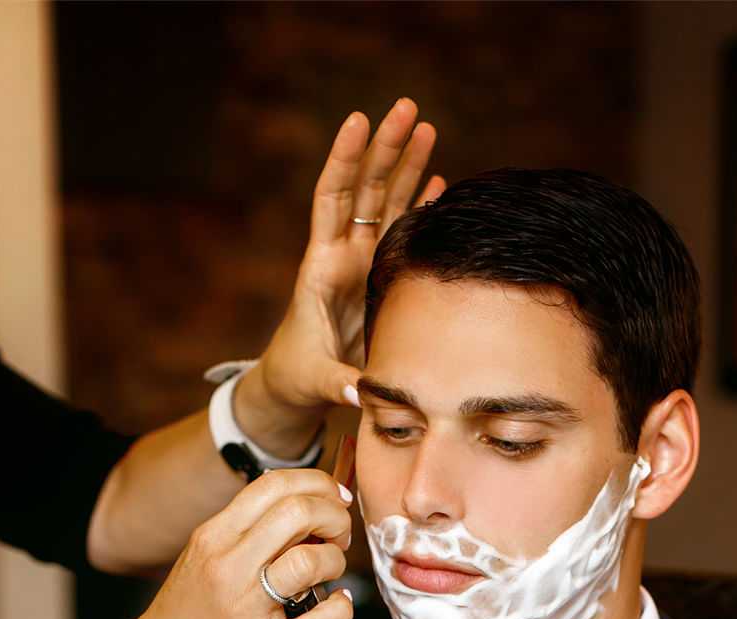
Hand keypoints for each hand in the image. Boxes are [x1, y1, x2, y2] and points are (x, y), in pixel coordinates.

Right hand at [118, 469, 354, 618]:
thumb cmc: (185, 614)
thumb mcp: (203, 556)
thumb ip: (249, 531)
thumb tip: (307, 509)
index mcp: (215, 536)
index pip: (275, 484)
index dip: (317, 484)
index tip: (333, 499)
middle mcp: (229, 565)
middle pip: (299, 512)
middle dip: (335, 517)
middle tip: (338, 536)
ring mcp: (247, 607)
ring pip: (310, 561)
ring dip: (335, 561)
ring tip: (329, 572)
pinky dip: (341, 611)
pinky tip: (336, 606)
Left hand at [235, 98, 445, 447]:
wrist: (296, 383)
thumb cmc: (301, 377)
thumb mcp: (317, 381)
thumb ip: (340, 385)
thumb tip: (363, 394)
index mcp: (322, 268)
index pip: (333, 199)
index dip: (346, 160)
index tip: (359, 120)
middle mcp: (343, 256)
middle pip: (366, 189)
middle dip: (386, 148)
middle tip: (408, 108)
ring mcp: (362, 264)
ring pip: (387, 204)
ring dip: (407, 166)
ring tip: (426, 127)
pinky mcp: (378, 278)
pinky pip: (402, 233)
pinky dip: (419, 206)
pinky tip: (440, 182)